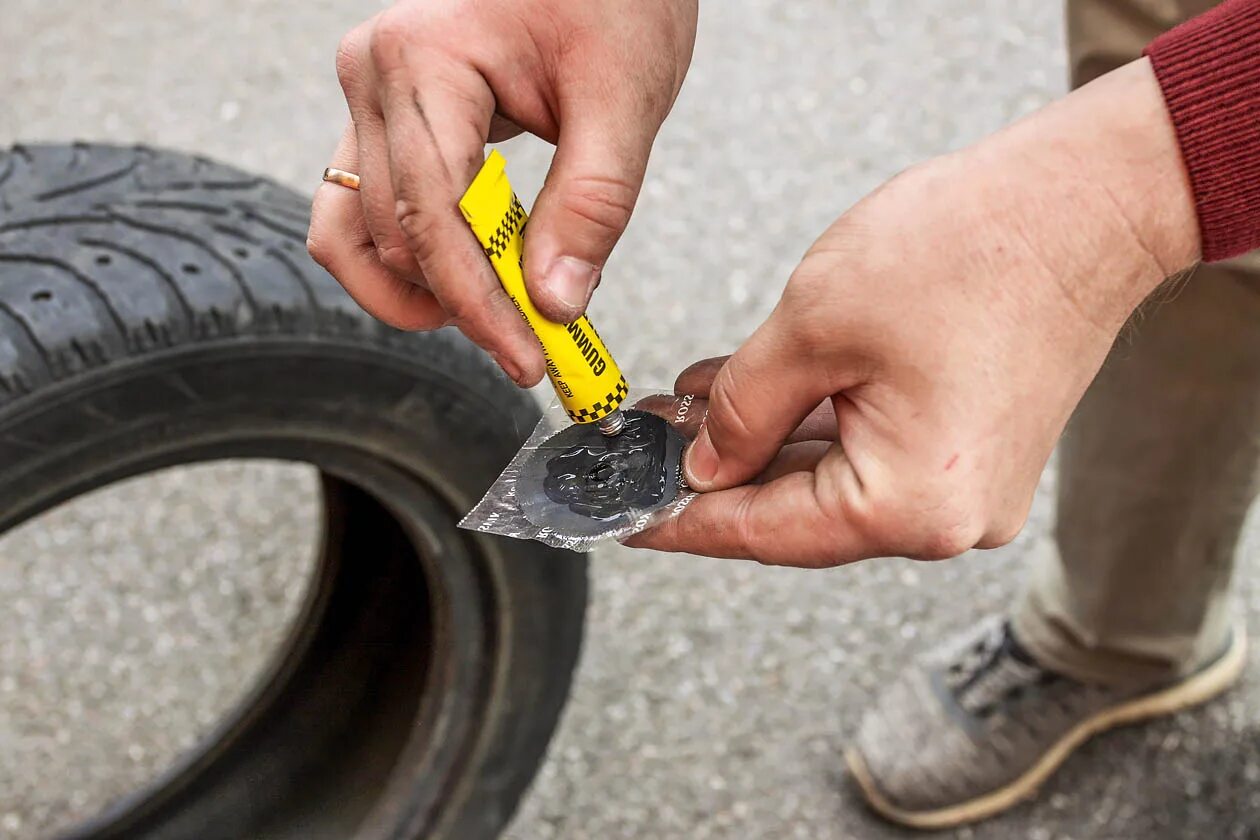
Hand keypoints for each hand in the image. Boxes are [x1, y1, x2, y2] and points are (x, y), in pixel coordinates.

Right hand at [307, 0, 697, 384]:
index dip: (478, 303)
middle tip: (532, 345)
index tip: (526, 358)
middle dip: (461, 303)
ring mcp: (369, 97)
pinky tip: (472, 278)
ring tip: (493, 318)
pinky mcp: (386, 118)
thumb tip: (554, 304)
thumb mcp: (623, 99)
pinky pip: (366, 209)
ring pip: (353, 232)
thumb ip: (591, 205)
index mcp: (422, 61)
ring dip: (416, 291)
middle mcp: (373, 76)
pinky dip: (410, 259)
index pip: (433, 218)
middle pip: (392, 234)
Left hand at [630, 58, 1200, 566]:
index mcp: (909, 505)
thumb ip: (741, 410)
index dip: (684, 522)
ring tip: (684, 408)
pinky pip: (869, 450)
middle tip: (643, 448)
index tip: (626, 522)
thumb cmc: (967, 250)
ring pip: (831, 476)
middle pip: (798, 511)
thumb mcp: (812, 327)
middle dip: (717, 472)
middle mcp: (946, 517)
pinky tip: (750, 392)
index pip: (764, 531)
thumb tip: (705, 464)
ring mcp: (967, 487)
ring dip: (758, 441)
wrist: (1086, 202)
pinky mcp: (973, 447)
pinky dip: (809, 424)